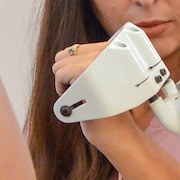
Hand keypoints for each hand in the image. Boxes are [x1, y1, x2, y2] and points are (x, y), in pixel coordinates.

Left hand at [50, 42, 144, 157]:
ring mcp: (96, 62)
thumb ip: (90, 63)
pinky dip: (61, 90)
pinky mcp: (85, 73)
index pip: (75, 49)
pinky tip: (76, 100)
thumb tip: (63, 55)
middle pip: (64, 55)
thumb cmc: (109, 109)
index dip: (73, 68)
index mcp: (111, 50)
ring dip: (64, 83)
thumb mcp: (103, 78)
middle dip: (66, 74)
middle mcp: (105, 51)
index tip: (86, 84)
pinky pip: (60, 75)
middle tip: (81, 91)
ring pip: (59, 65)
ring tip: (81, 96)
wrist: (119, 131)